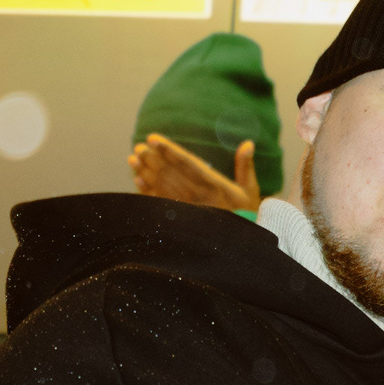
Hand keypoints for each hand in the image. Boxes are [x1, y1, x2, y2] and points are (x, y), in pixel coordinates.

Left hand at [129, 132, 258, 210]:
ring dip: (145, 172)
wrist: (238, 245)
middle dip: (152, 159)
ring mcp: (185, 207)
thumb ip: (246, 165)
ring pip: (161, 186)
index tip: (153, 139)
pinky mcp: (179, 218)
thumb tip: (249, 143)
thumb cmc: (245, 214)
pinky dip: (147, 191)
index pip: (186, 162)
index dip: (168, 150)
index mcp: (212, 184)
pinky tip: (138, 181)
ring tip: (133, 159)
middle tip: (139, 147)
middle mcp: (196, 194)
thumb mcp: (249, 190)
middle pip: (169, 173)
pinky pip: (159, 202)